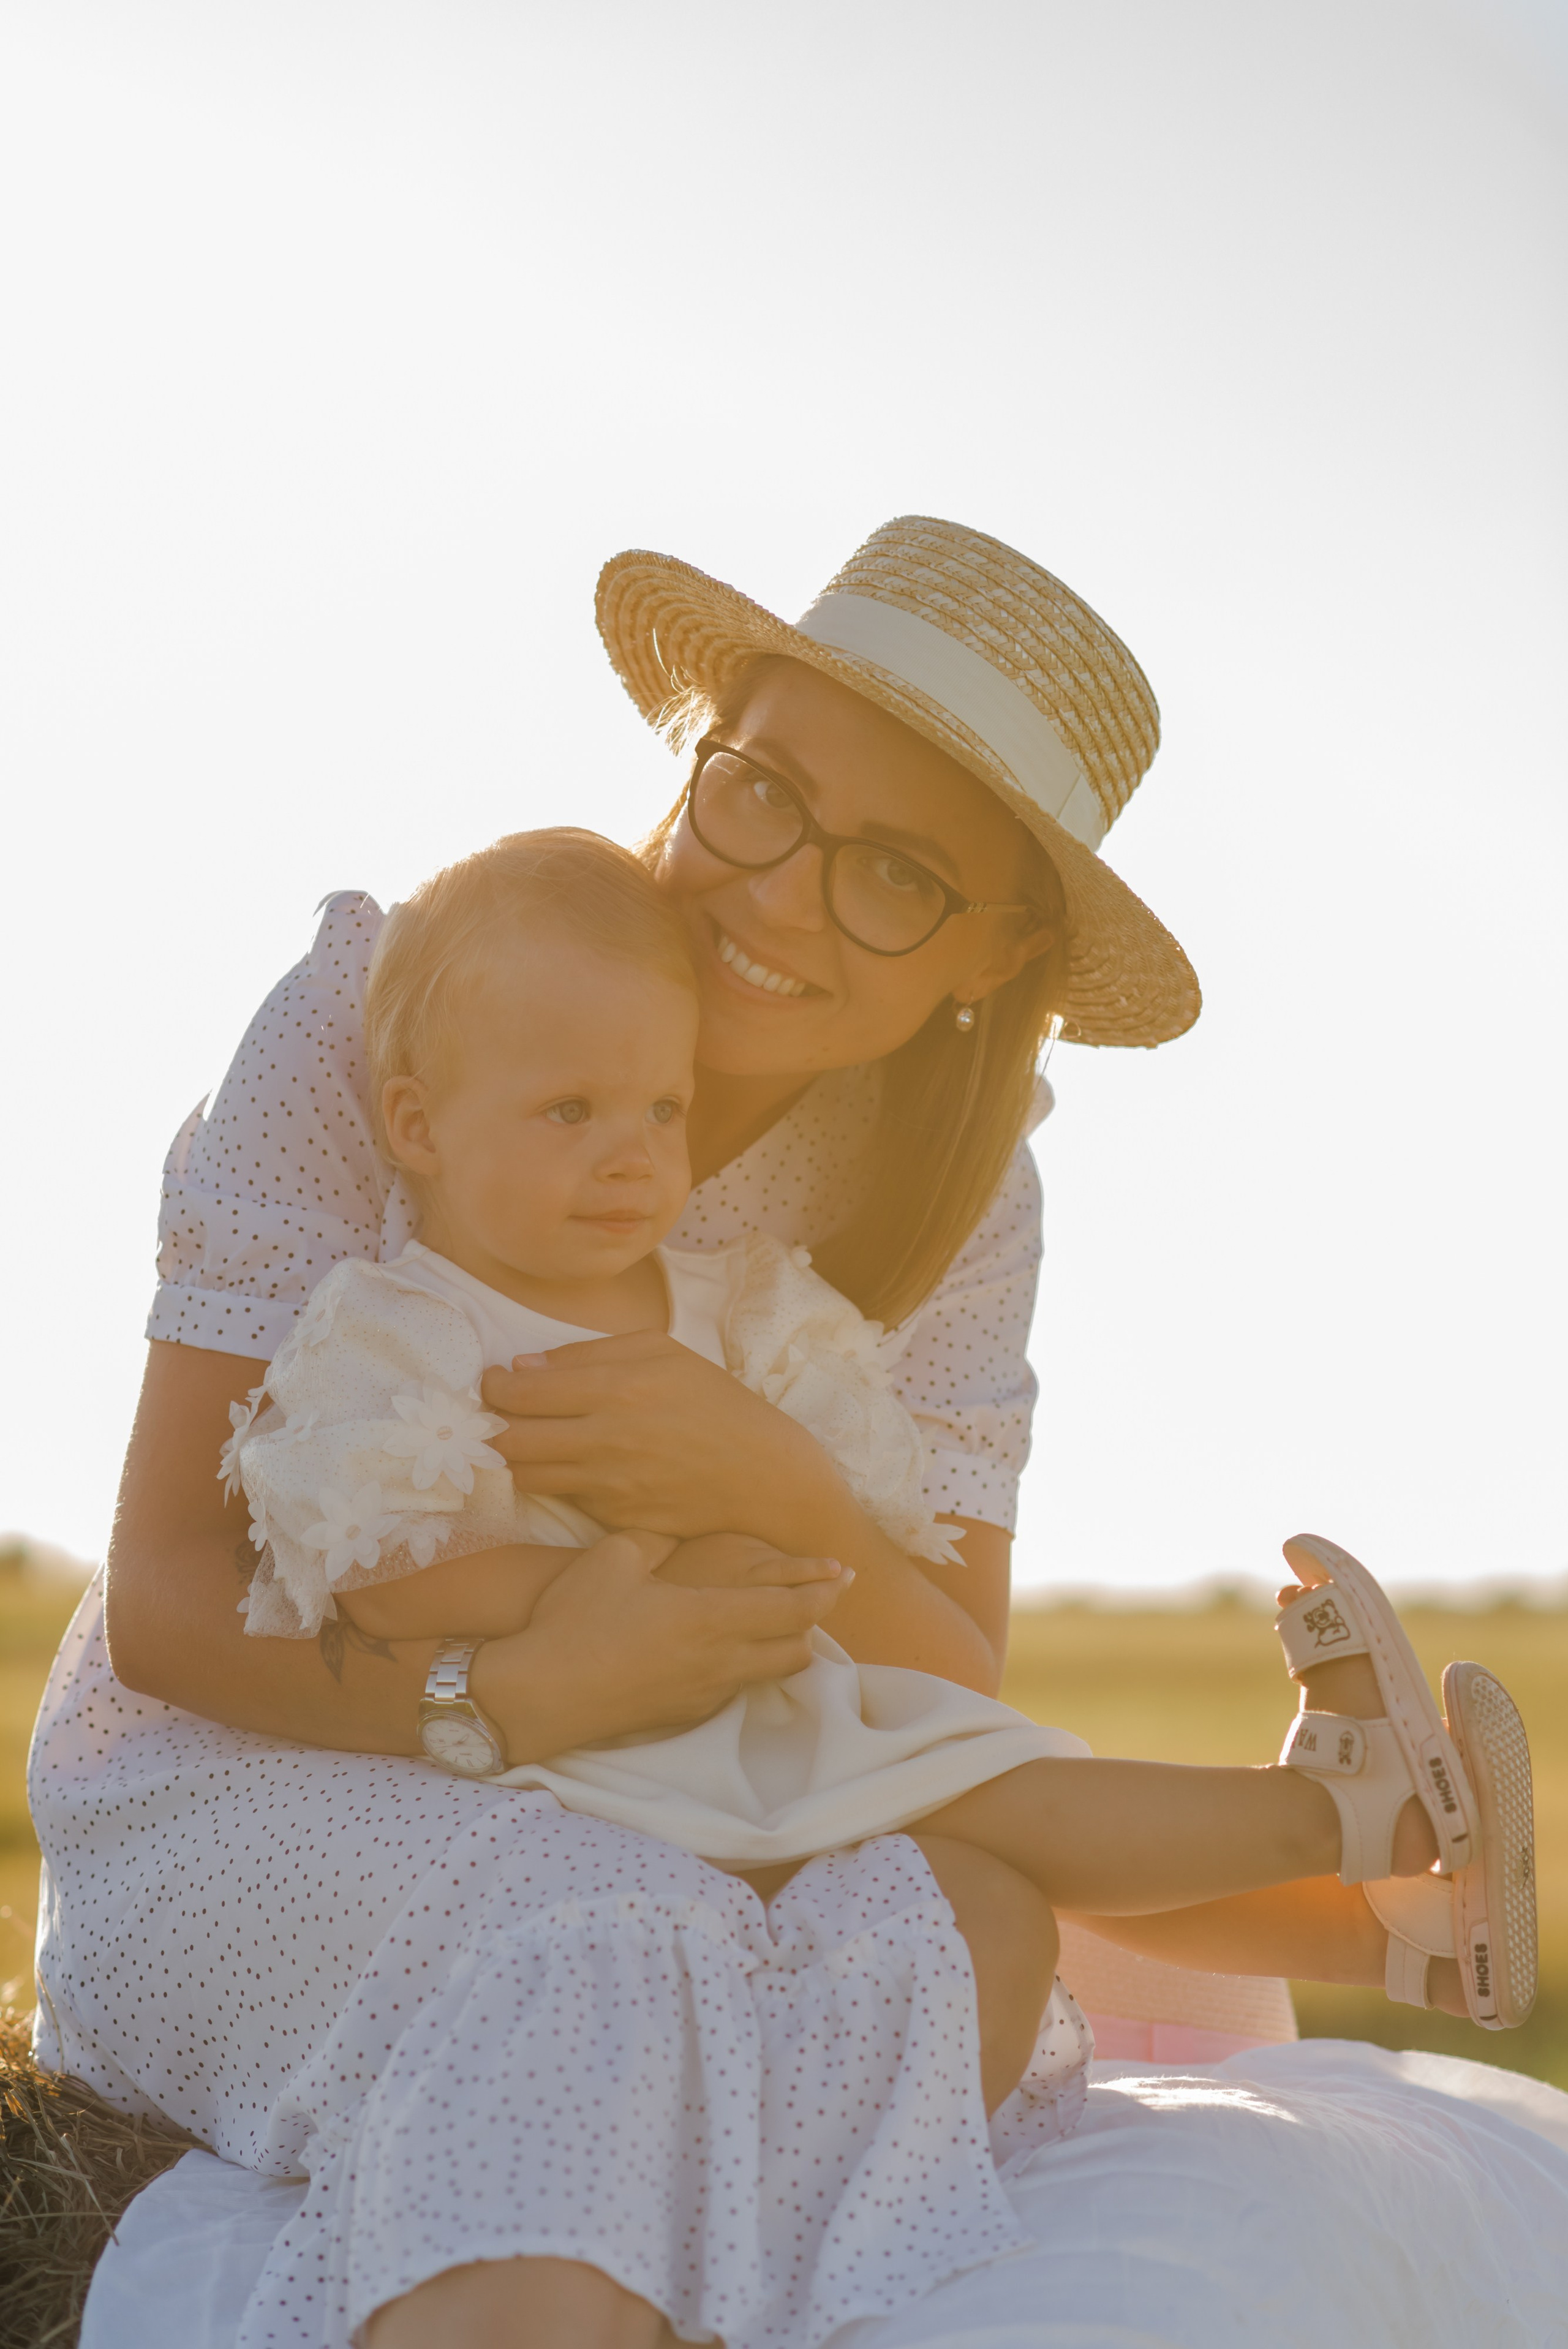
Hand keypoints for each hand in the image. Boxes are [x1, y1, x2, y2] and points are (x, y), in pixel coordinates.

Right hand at [474, 1525, 842, 1757]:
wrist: (540, 1692)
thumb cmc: (576, 1619)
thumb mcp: (615, 1557)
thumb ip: (658, 1541)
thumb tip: (676, 1538)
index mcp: (712, 1617)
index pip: (793, 1609)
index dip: (824, 1591)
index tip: (844, 1575)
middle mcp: (719, 1662)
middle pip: (797, 1650)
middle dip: (813, 1623)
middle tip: (815, 1599)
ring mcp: (702, 1694)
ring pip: (769, 1674)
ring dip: (781, 1648)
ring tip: (775, 1623)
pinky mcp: (681, 1714)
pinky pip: (733, 1689)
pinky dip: (745, 1667)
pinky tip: (722, 1649)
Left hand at [478, 1331, 840, 1544]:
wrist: (763, 1475)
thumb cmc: (714, 1402)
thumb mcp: (662, 1352)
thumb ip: (588, 1353)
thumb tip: (524, 1367)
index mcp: (616, 1388)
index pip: (519, 1392)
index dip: (492, 1387)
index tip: (494, 1382)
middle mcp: (605, 1439)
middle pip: (509, 1440)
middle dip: (492, 1425)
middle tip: (499, 1414)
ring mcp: (609, 1485)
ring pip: (525, 1477)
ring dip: (518, 1458)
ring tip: (534, 1440)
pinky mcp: (615, 1519)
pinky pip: (563, 1498)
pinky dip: (559, 1481)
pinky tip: (578, 1466)